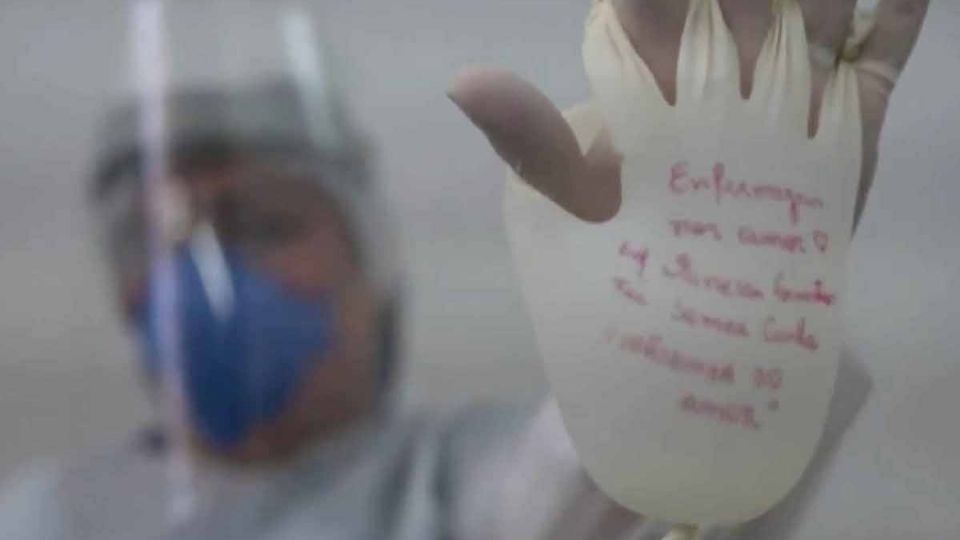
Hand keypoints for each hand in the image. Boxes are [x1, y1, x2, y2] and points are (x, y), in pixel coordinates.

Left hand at [449, 0, 929, 226]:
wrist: (695, 323)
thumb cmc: (622, 260)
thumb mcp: (574, 203)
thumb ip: (534, 140)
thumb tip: (460, 83)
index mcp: (654, 67)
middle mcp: (722, 61)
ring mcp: (791, 83)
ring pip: (811, 1)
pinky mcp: (851, 115)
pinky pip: (884, 47)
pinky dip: (900, 10)